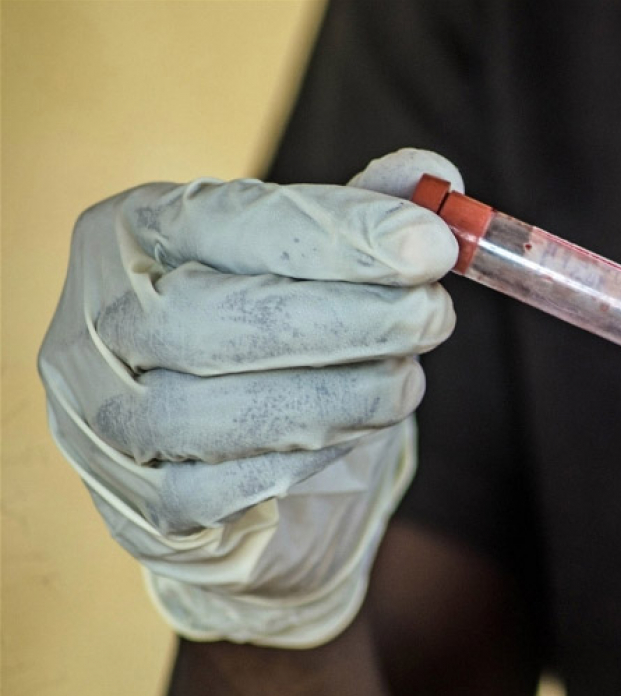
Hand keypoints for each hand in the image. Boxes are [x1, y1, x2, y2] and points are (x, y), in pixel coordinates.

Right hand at [39, 148, 461, 646]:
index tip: (433, 245)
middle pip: (212, 319)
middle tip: (434, 315)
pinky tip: (358, 429)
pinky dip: (306, 458)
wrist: (228, 453)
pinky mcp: (137, 506)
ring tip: (406, 377)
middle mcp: (98, 321)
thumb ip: (365, 213)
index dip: (339, 234)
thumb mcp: (311, 259)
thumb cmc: (271, 332)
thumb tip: (437, 181)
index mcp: (131, 231)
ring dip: (339, 394)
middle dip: (347, 319)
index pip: (228, 220)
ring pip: (218, 413)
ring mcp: (104, 421)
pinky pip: (225, 489)